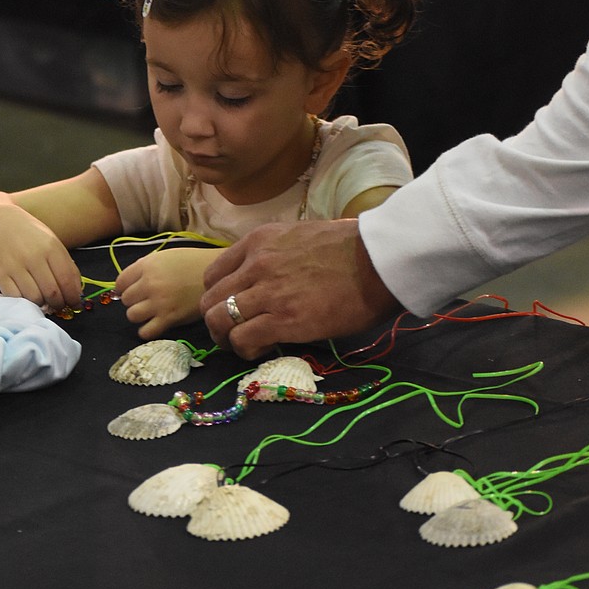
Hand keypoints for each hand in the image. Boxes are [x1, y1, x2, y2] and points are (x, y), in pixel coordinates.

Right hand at [0, 196, 83, 310]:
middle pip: (52, 292)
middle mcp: (34, 257)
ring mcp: (15, 266)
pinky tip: (27, 299)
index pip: (67, 280)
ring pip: (34, 298)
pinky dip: (24, 302)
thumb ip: (65, 264)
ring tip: (43, 302)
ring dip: (42, 305)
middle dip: (59, 304)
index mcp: (51, 247)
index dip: (72, 296)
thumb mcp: (51, 241)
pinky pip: (15, 297)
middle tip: (59, 306)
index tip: (74, 303)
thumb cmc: (28, 234)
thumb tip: (77, 291)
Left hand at [115, 247, 219, 339]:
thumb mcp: (165, 256)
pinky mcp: (170, 319)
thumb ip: (145, 268)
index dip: (123, 288)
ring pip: (132, 316)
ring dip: (139, 315)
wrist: (219, 275)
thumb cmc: (192, 263)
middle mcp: (150, 284)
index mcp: (148, 265)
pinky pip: (146, 332)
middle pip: (126, 300)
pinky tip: (155, 324)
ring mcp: (159, 302)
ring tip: (150, 312)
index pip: (120, 282)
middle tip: (146, 300)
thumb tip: (126, 285)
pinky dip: (147, 330)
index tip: (131, 291)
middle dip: (134, 300)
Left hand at [198, 219, 400, 358]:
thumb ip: (276, 255)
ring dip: (227, 339)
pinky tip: (262, 350)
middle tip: (233, 334)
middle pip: (209, 300)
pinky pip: (243, 340)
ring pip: (219, 321)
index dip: (217, 296)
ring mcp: (268, 292)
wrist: (378, 260)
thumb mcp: (299, 238)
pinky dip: (246, 350)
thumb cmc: (350, 248)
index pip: (214, 273)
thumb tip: (271, 278)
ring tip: (244, 346)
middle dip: (216, 322)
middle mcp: (256, 264)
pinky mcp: (284, 321)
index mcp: (259, 241)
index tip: (231, 308)